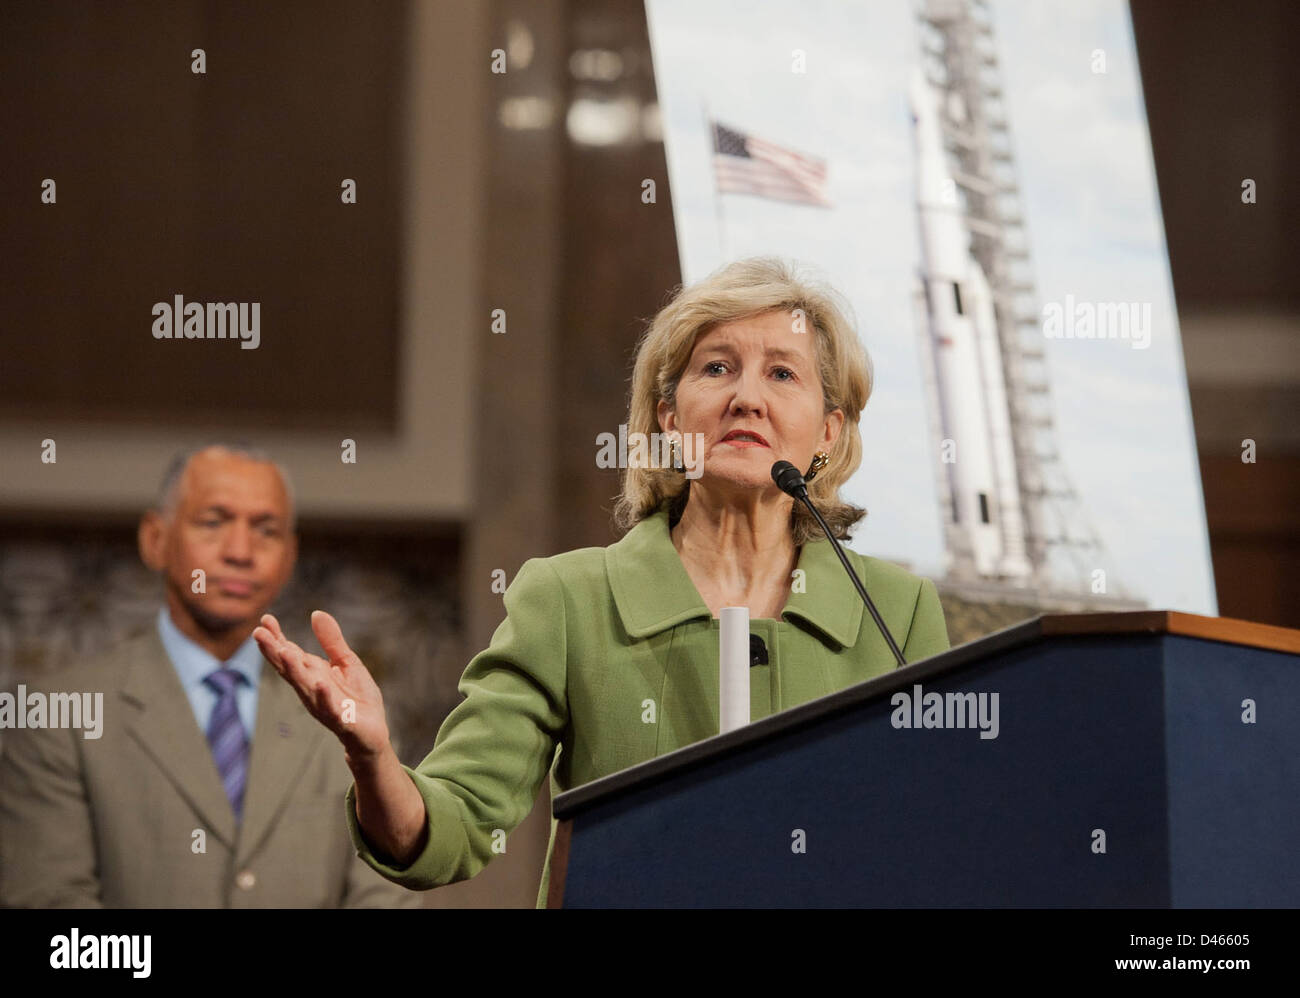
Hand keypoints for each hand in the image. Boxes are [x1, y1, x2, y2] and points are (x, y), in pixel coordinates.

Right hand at [253, 611, 390, 762]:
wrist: (372, 732)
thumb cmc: (356, 697)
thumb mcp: (346, 662)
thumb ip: (331, 641)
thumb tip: (316, 613)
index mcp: (312, 673)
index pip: (289, 653)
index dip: (277, 638)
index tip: (265, 619)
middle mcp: (311, 688)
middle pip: (289, 668)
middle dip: (274, 652)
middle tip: (258, 633)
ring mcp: (323, 704)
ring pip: (304, 687)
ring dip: (294, 670)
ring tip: (284, 652)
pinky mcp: (341, 718)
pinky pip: (331, 707)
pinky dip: (324, 696)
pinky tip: (320, 683)